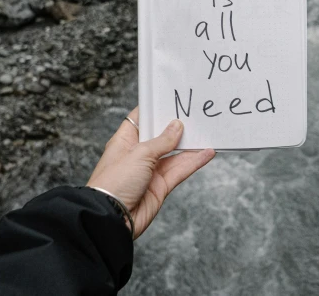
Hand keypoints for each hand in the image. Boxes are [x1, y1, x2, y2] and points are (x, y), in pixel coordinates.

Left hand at [87, 106, 214, 238]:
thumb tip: (176, 126)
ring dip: (190, 145)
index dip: (155, 110)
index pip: (141, 120)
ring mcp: (150, 171)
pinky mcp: (160, 187)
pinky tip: (206, 153)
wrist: (111, 218)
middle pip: (161, 136)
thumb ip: (162, 141)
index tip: (170, 99)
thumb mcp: (139, 154)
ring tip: (207, 132)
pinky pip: (180, 170)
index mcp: (125, 141)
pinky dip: (194, 162)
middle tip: (194, 114)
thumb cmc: (114, 183)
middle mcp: (138, 155)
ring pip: (174, 154)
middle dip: (176, 127)